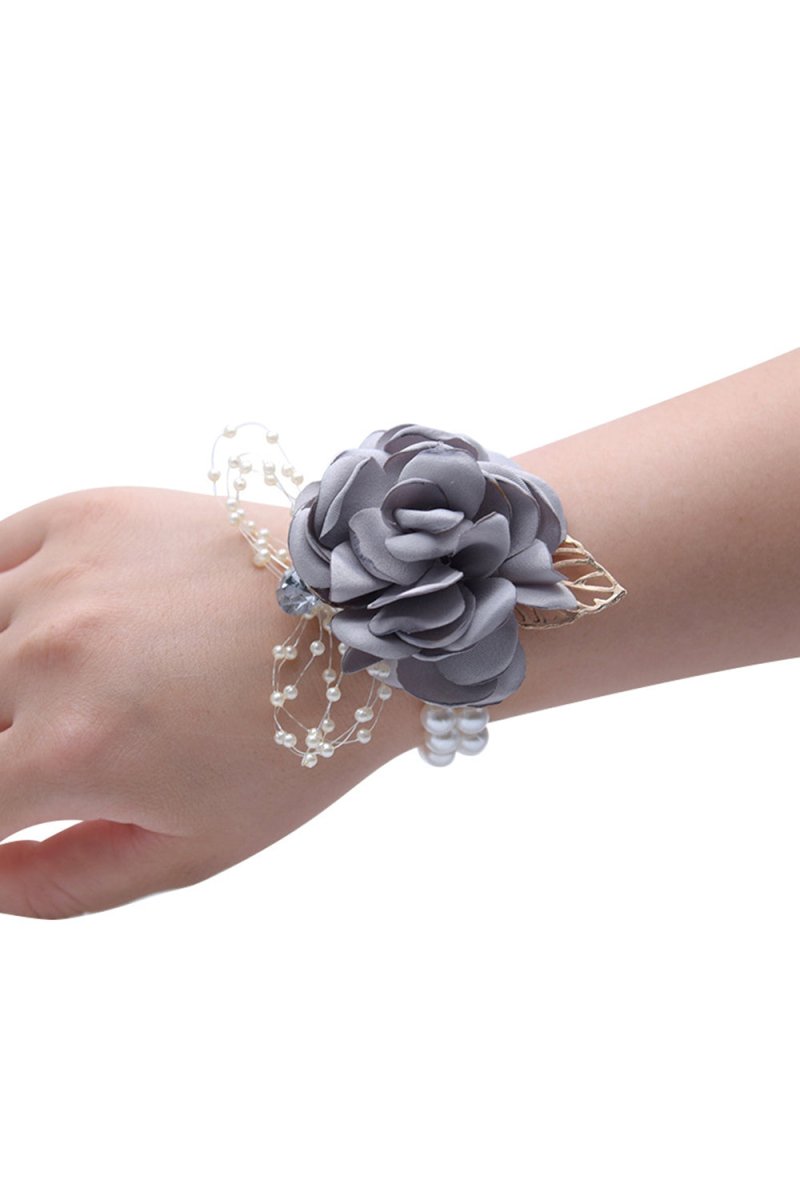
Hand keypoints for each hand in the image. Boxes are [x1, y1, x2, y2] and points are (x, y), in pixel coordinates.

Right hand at [0, 486, 418, 918]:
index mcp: (70, 753)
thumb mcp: (195, 849)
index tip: (20, 808)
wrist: (366, 622)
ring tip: (72, 691)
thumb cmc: (294, 742)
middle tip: (61, 747)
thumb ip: (67, 882)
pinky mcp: (83, 516)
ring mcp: (60, 578)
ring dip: (2, 680)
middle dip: (4, 749)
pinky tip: (42, 628)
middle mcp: (48, 657)